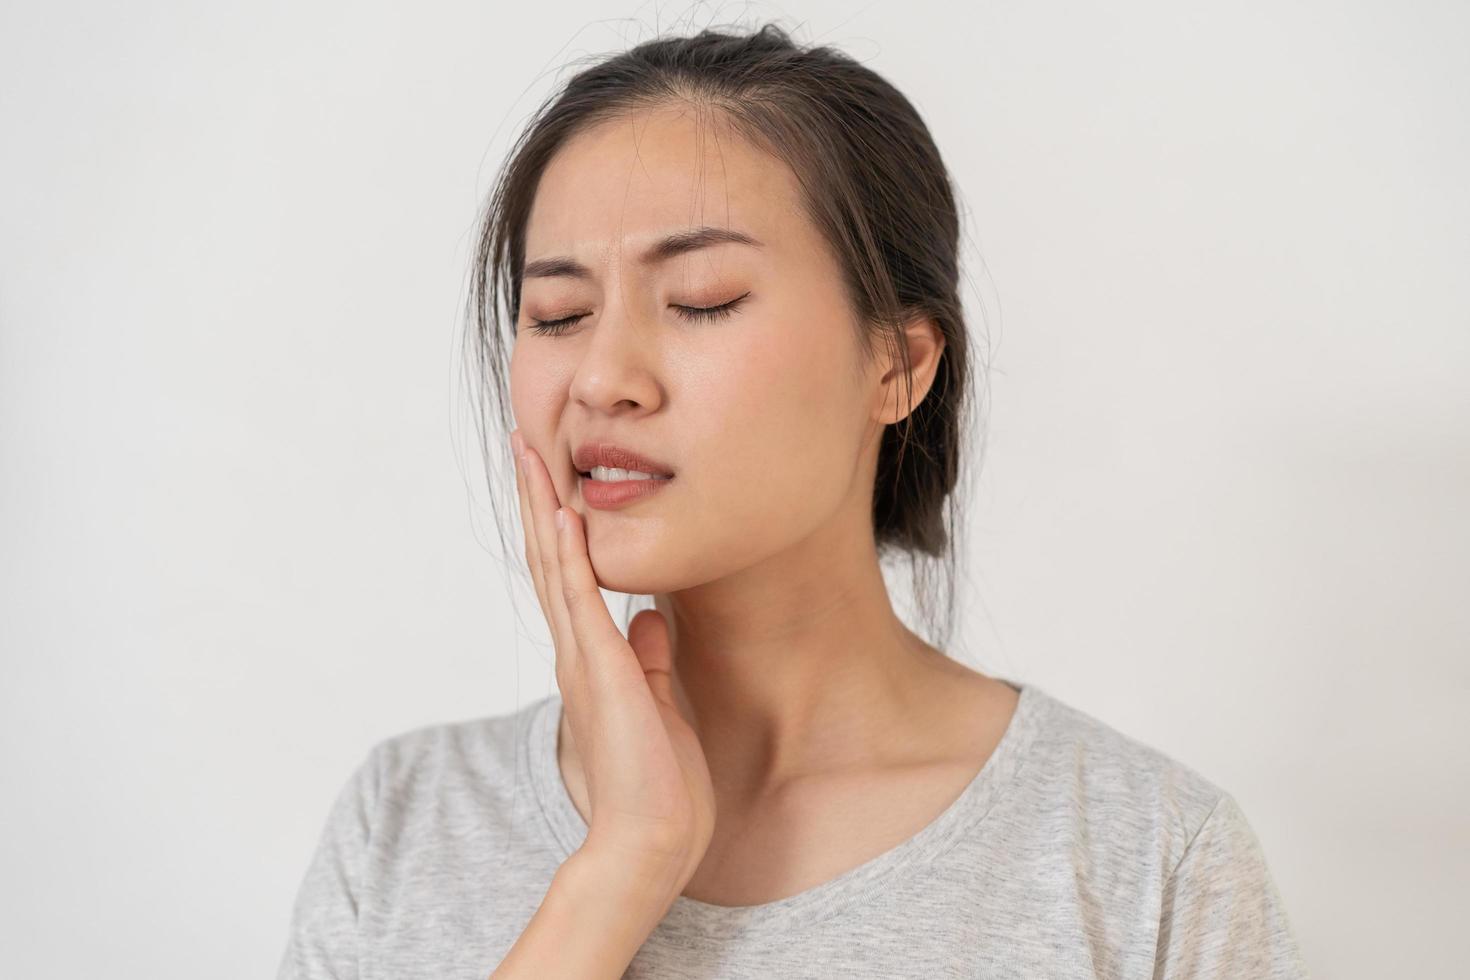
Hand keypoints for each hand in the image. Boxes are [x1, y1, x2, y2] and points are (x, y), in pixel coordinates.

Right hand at [510, 429, 714, 886]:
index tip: (553, 477)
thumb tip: (649, 619)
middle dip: (538, 499)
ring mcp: (583, 658)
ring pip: (554, 567)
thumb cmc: (655, 785)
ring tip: (531, 455)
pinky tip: (568, 512)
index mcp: (591, 659)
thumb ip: (648, 660)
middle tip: (525, 443)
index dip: (557, 524)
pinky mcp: (601, 670)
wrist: (648, 841)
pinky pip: (581, 599)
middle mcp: (577, 651)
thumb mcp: (656, 705)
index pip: (567, 577)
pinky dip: (572, 554)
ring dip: (544, 509)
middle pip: (549, 558)